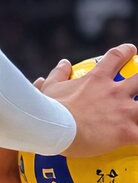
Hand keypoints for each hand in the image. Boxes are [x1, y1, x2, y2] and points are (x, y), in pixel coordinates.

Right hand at [36, 43, 137, 157]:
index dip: (126, 51)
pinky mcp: (127, 132)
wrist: (55, 129)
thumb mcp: (51, 86)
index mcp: (97, 79)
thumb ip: (59, 73)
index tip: (131, 50)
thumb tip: (64, 63)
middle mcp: (114, 92)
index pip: (116, 57)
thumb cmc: (51, 108)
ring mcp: (123, 112)